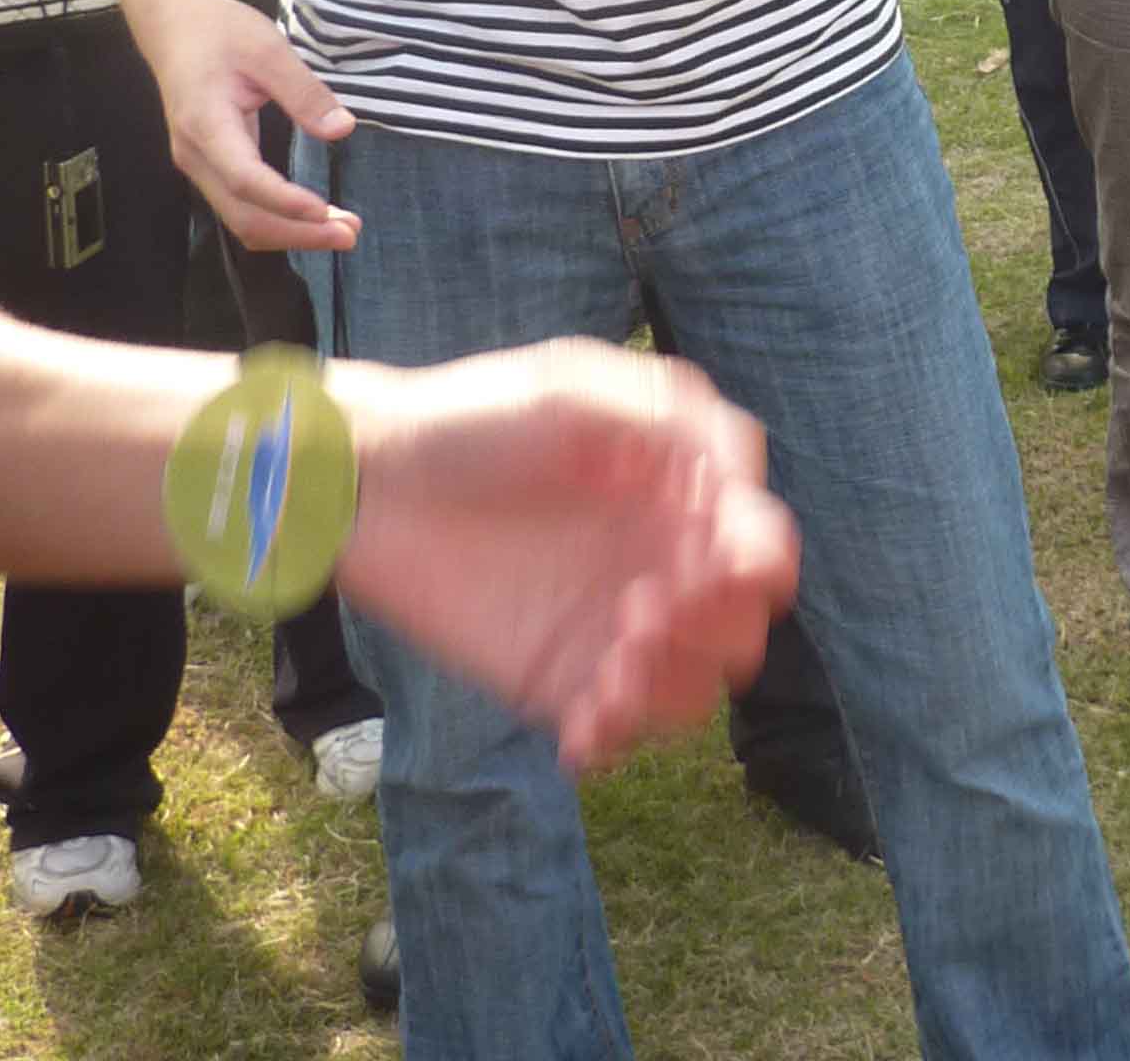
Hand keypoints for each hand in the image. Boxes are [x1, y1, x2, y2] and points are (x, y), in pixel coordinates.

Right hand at [135, 0, 361, 250]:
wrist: (173, 26)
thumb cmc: (218, 32)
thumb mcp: (268, 48)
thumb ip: (304, 92)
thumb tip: (342, 130)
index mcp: (206, 124)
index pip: (245, 179)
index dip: (285, 202)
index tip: (326, 213)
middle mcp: (196, 155)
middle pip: (243, 215)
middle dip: (297, 233)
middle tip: (350, 234)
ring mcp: (199, 165)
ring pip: (240, 218)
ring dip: (290, 233)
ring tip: (341, 231)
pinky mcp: (209, 165)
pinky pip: (240, 206)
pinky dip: (277, 219)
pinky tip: (311, 218)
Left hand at [331, 343, 797, 772]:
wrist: (367, 483)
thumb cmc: (472, 418)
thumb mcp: (576, 389)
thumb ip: (673, 422)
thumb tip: (744, 487)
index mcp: (678, 494)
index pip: (761, 545)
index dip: (754, 567)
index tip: (713, 570)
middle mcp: (658, 562)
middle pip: (739, 627)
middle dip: (713, 633)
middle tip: (643, 616)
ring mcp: (610, 626)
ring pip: (690, 689)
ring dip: (671, 691)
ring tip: (611, 675)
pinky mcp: (557, 678)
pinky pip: (616, 728)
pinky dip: (616, 739)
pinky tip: (583, 730)